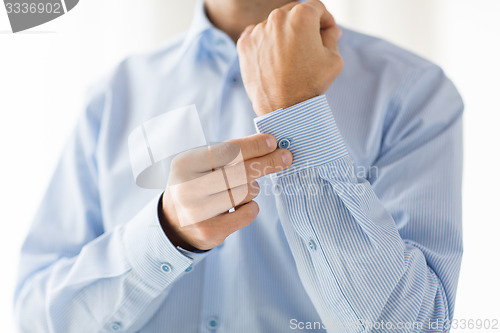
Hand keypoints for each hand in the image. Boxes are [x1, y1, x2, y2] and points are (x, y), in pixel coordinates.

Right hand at [159, 134, 292, 250]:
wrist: (174, 221)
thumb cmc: (197, 184)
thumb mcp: (202, 163)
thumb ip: (229, 153)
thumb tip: (269, 144)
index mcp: (185, 163)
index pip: (227, 151)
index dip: (253, 146)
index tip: (273, 142)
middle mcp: (188, 187)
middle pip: (241, 172)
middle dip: (267, 163)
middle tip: (286, 157)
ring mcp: (197, 212)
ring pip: (245, 193)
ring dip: (253, 188)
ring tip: (243, 188)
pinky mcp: (209, 232)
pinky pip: (247, 213)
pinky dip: (251, 207)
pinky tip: (241, 206)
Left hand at [237, 0, 342, 115]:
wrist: (283, 108)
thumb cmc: (310, 85)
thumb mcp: (334, 59)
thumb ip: (332, 37)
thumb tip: (329, 29)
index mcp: (301, 16)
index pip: (317, 8)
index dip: (325, 20)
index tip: (326, 33)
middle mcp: (277, 18)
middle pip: (294, 13)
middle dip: (304, 26)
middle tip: (309, 47)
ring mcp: (258, 30)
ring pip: (275, 25)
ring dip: (284, 36)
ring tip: (290, 59)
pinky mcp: (244, 44)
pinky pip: (258, 36)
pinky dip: (266, 44)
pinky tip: (274, 60)